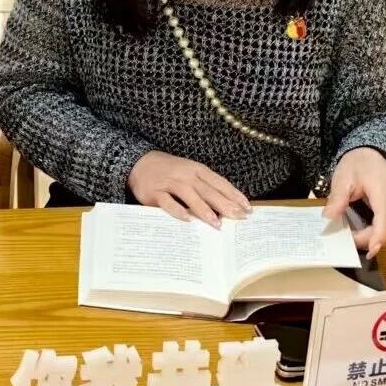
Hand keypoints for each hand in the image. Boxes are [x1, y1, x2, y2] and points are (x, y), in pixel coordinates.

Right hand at [127, 151, 251, 227]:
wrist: (138, 162)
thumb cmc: (169, 170)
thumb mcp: (189, 171)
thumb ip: (205, 186)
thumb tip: (226, 205)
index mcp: (197, 169)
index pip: (219, 182)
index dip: (234, 195)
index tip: (247, 208)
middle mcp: (185, 175)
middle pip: (208, 190)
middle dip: (225, 204)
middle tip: (239, 217)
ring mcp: (170, 183)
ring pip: (190, 196)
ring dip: (204, 210)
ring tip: (217, 223)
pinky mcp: (154, 192)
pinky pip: (168, 203)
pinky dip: (178, 211)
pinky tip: (187, 220)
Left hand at [324, 147, 385, 258]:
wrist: (373, 153)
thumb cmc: (358, 163)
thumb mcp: (343, 177)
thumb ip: (338, 198)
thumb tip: (328, 218)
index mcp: (385, 193)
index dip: (378, 238)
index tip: (368, 251)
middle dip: (377, 242)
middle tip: (353, 241)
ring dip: (382, 240)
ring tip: (359, 239)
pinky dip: (385, 235)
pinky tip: (367, 235)